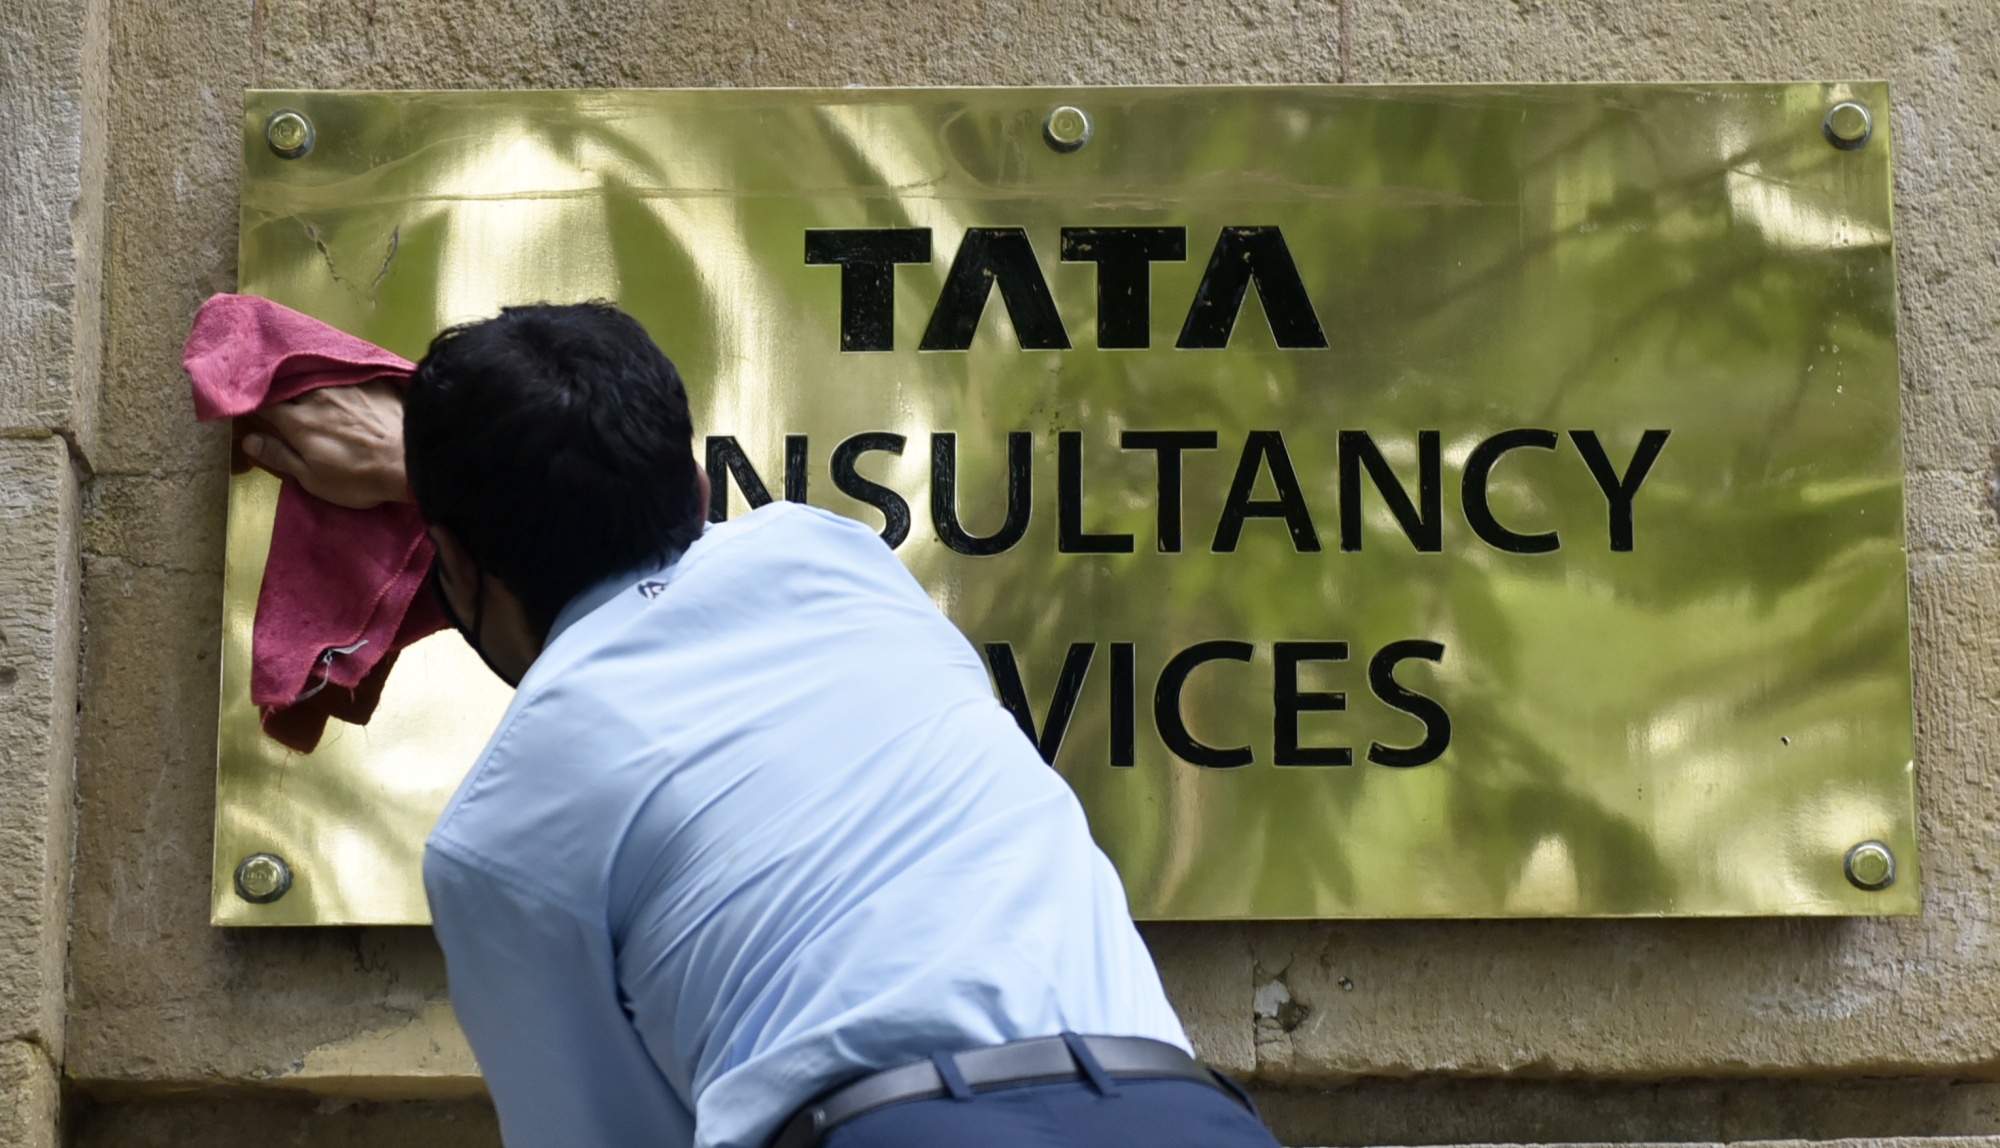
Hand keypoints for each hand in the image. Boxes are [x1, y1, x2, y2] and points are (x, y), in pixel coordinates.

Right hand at [241, 381, 410, 508]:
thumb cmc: (361, 478)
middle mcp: (316, 395)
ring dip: (303, 377)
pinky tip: (334, 377)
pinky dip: (332, 373)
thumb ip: (280, 456)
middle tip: (271, 388)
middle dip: (276, 386)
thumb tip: (247, 440)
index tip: (247, 404)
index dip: (253, 404)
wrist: (413, 458)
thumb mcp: (314, 479)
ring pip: (313, 374)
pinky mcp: (370, 379)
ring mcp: (344, 383)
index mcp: (298, 421)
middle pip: (287, 384)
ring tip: (300, 379)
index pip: (264, 404)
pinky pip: (341, 370)